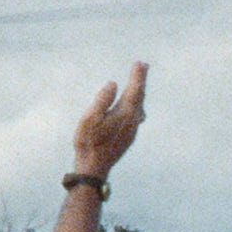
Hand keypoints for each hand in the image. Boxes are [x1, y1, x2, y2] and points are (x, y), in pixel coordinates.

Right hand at [72, 62, 147, 179]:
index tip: (139, 63)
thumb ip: (102, 99)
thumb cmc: (88, 142)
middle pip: (140, 96)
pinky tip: (135, 106)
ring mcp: (132, 130)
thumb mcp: (89, 118)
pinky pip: (136, 115)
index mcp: (124, 113)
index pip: (134, 90)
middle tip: (143, 66)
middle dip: (141, 81)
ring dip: (139, 92)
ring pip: (139, 106)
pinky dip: (137, 104)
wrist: (93, 168)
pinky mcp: (128, 137)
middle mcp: (132, 120)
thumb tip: (113, 84)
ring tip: (139, 82)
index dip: (137, 76)